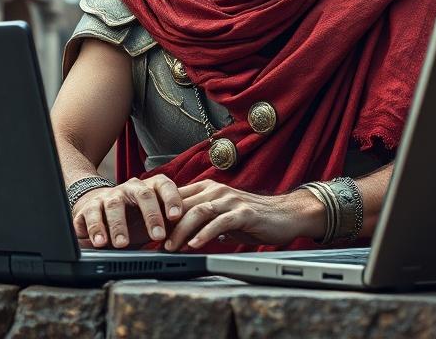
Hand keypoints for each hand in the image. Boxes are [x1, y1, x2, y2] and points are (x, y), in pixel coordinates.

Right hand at [72, 175, 182, 248]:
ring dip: (119, 225)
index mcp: (150, 188)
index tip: (177, 216)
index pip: (165, 186)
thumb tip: (192, 235)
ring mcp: (109, 196)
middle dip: (151, 215)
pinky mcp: (89, 207)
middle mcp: (130, 189)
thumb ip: (169, 223)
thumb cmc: (132, 216)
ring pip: (115, 205)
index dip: (172, 199)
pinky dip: (95, 229)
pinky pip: (91, 215)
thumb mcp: (153, 217)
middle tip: (157, 235)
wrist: (98, 206)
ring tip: (121, 244)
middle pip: (143, 194)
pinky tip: (100, 242)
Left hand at [164, 179, 322, 250]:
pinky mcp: (244, 214)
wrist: (286, 214)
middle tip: (153, 243)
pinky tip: (196, 245)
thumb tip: (180, 234)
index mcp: (209, 189)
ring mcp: (231, 201)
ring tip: (170, 247)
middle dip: (166, 224)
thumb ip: (203, 221)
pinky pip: (220, 222)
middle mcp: (218, 191)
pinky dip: (205, 234)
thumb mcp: (222, 217)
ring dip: (181, 230)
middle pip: (184, 204)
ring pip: (198, 211)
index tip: (148, 231)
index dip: (161, 213)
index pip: (177, 197)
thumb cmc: (253, 218)